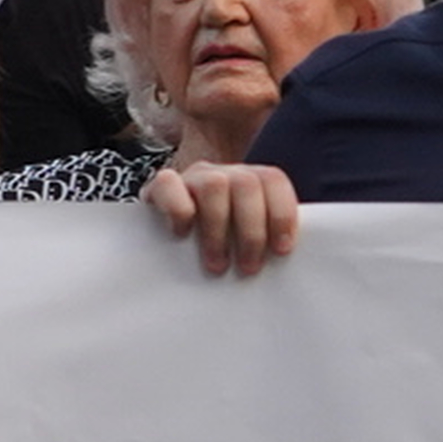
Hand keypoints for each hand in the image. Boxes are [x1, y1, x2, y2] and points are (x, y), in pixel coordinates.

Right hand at [146, 160, 299, 278]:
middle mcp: (223, 174)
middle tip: (248, 267)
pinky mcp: (159, 187)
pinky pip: (168, 184)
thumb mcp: (245, 239)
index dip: (281, 213)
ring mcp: (192, 178)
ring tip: (217, 264)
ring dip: (218, 230)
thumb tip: (283, 259)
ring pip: (213, 185)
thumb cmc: (216, 245)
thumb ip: (265, 238)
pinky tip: (182, 235)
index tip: (282, 250)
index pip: (272, 180)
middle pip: (247, 184)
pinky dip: (178, 210)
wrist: (164, 238)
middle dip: (252, 231)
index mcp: (250, 180)